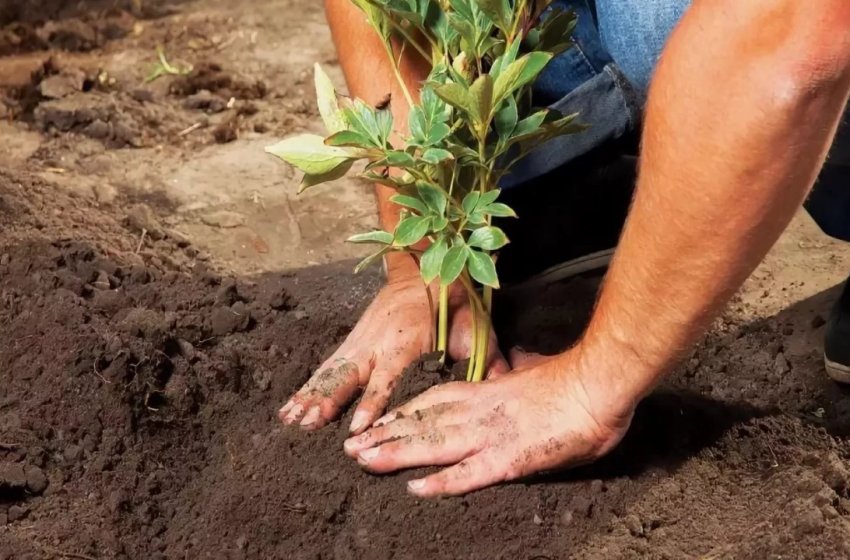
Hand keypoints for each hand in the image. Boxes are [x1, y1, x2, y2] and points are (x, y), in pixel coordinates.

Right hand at [278, 271, 507, 432]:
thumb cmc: (455, 304)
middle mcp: (377, 342)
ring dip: (312, 395)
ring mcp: (360, 341)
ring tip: (292, 421)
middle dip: (330, 399)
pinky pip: (326, 368)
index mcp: (406, 340)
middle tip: (311, 423)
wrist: (426, 268)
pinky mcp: (351, 343)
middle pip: (350, 375)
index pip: (388, 376)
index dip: (373, 401)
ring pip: (332, 372)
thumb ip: (487, 363)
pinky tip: (289, 410)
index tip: (359, 426)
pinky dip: (308, 387)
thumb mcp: (476, 330)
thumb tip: (503, 392)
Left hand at [342, 347, 635, 496]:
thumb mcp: (536, 371)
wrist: (597, 383)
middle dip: (386, 436)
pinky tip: (417, 489)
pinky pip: (470, 473)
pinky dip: (443, 481)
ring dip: (398, 453)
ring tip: (364, 461)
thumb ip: (518, 372)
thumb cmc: (572, 380)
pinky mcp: (510, 458)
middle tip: (352, 448)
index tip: (378, 422)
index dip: (403, 413)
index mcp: (486, 392)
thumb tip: (518, 365)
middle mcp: (479, 411)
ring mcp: (492, 434)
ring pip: (435, 444)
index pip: (434, 401)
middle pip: (424, 423)